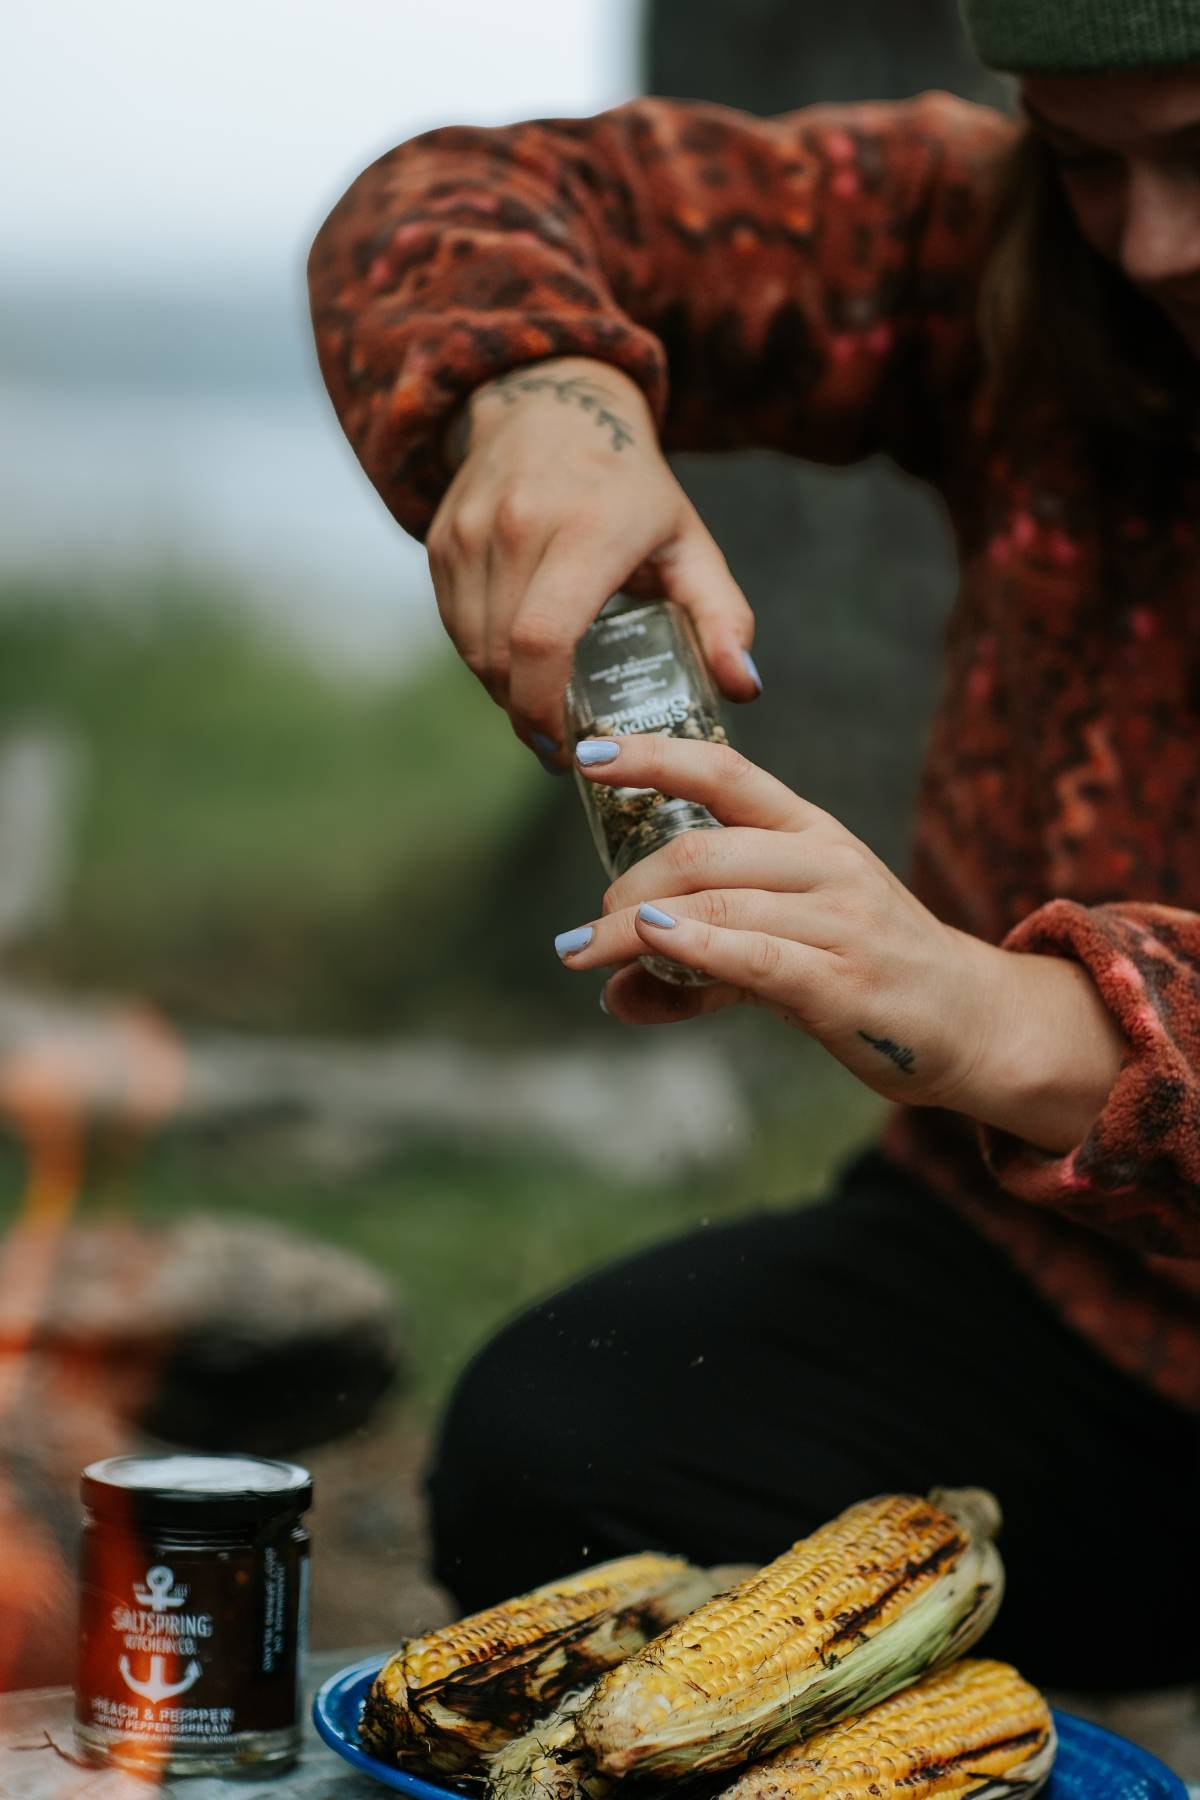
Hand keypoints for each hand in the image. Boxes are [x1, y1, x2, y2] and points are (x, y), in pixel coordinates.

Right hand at [425, 358, 758, 764]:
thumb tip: (744, 688)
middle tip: (557, 743)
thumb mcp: (690, 544)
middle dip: (525, 714)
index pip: (541, 639)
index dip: (543, 706)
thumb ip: (722, 617)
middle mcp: (517, 526)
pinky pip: (453, 624)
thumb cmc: (631, 489)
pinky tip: (514, 666)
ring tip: (538, 707)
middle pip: (500, 656)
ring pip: (471, 647)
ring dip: (501, 692)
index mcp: (586, 530)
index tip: (566, 746)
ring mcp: (470, 531)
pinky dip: (481, 658)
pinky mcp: (441, 539)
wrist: (551, 406)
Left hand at [556, 736, 1125, 1149]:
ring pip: (716, 903)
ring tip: (585, 951)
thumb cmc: (873, 974)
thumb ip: (701, 970)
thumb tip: (613, 995)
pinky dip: (693, 948)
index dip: (653, 756)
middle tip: (587, 929)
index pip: (724, 773)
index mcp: (810, 832)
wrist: (979, 1023)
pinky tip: (649, 944)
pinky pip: (755, 956)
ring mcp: (840, 920)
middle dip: (626, 886)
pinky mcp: (843, 982)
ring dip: (632, 928)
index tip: (588, 755)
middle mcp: (826, 862)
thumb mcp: (788, 951)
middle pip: (702, 851)